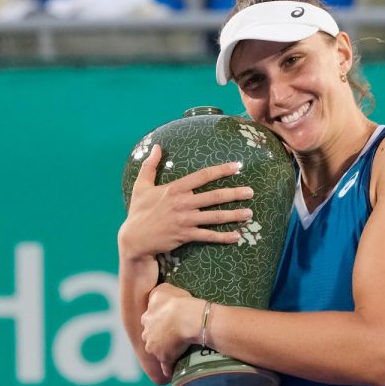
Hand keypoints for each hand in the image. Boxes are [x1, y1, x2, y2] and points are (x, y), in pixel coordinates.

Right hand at [118, 144, 253, 261]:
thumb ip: (150, 166)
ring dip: (234, 215)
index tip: (237, 167)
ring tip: (250, 213)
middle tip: (251, 192)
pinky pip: (208, 236)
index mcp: (175, 189)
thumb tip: (155, 146)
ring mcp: (185, 220)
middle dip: (235, 194)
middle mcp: (183, 204)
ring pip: (215, 217)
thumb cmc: (138, 211)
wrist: (133, 239)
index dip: (221, 170)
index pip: (203, 176)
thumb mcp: (140, 186)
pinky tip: (237, 236)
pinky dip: (223, 237)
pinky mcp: (186, 236)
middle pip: (214, 197)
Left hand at [141, 283, 200, 375]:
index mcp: (146, 317)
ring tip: (175, 350)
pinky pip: (165, 367)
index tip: (167, 320)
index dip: (158, 320)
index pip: (149, 320)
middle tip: (171, 334)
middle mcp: (147, 333)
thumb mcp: (163, 289)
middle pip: (150, 336)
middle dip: (157, 336)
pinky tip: (171, 371)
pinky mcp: (164, 358)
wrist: (188, 318)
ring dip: (162, 351)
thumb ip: (156, 294)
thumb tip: (153, 298)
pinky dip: (168, 369)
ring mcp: (154, 347)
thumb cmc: (179, 302)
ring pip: (156, 351)